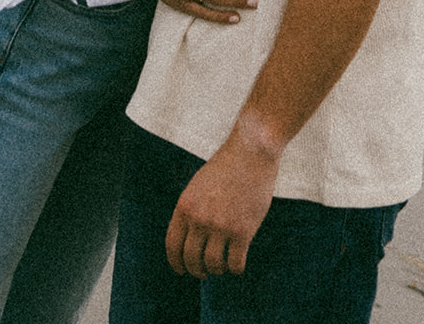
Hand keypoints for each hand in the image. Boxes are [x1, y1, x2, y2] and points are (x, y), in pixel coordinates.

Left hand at [166, 129, 279, 276]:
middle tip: (204, 272)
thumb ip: (191, 210)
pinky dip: (236, 268)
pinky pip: (235, 264)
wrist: (251, 151)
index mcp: (185, 206)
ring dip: (217, 270)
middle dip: (197, 271)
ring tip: (222, 265)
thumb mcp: (198, 185)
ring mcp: (221, 226)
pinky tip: (238, 263)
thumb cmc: (227, 167)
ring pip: (213, 265)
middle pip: (191, 260)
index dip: (176, 263)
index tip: (181, 271)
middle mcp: (199, 219)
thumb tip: (188, 240)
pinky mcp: (242, 231)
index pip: (172, 246)